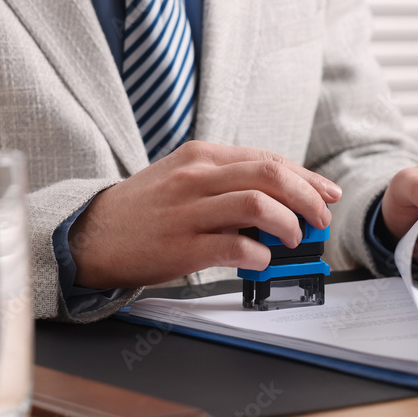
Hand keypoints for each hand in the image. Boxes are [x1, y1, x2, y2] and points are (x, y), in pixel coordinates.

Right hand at [69, 141, 340, 288]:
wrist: (90, 235)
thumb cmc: (146, 208)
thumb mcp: (185, 177)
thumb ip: (229, 181)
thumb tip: (284, 197)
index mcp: (202, 156)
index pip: (269, 159)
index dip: (307, 178)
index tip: (327, 193)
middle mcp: (197, 178)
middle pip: (270, 175)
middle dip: (307, 197)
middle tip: (320, 218)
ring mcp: (188, 211)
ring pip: (257, 205)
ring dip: (287, 223)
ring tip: (293, 239)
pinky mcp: (181, 246)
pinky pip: (233, 245)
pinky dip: (258, 253)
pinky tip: (263, 259)